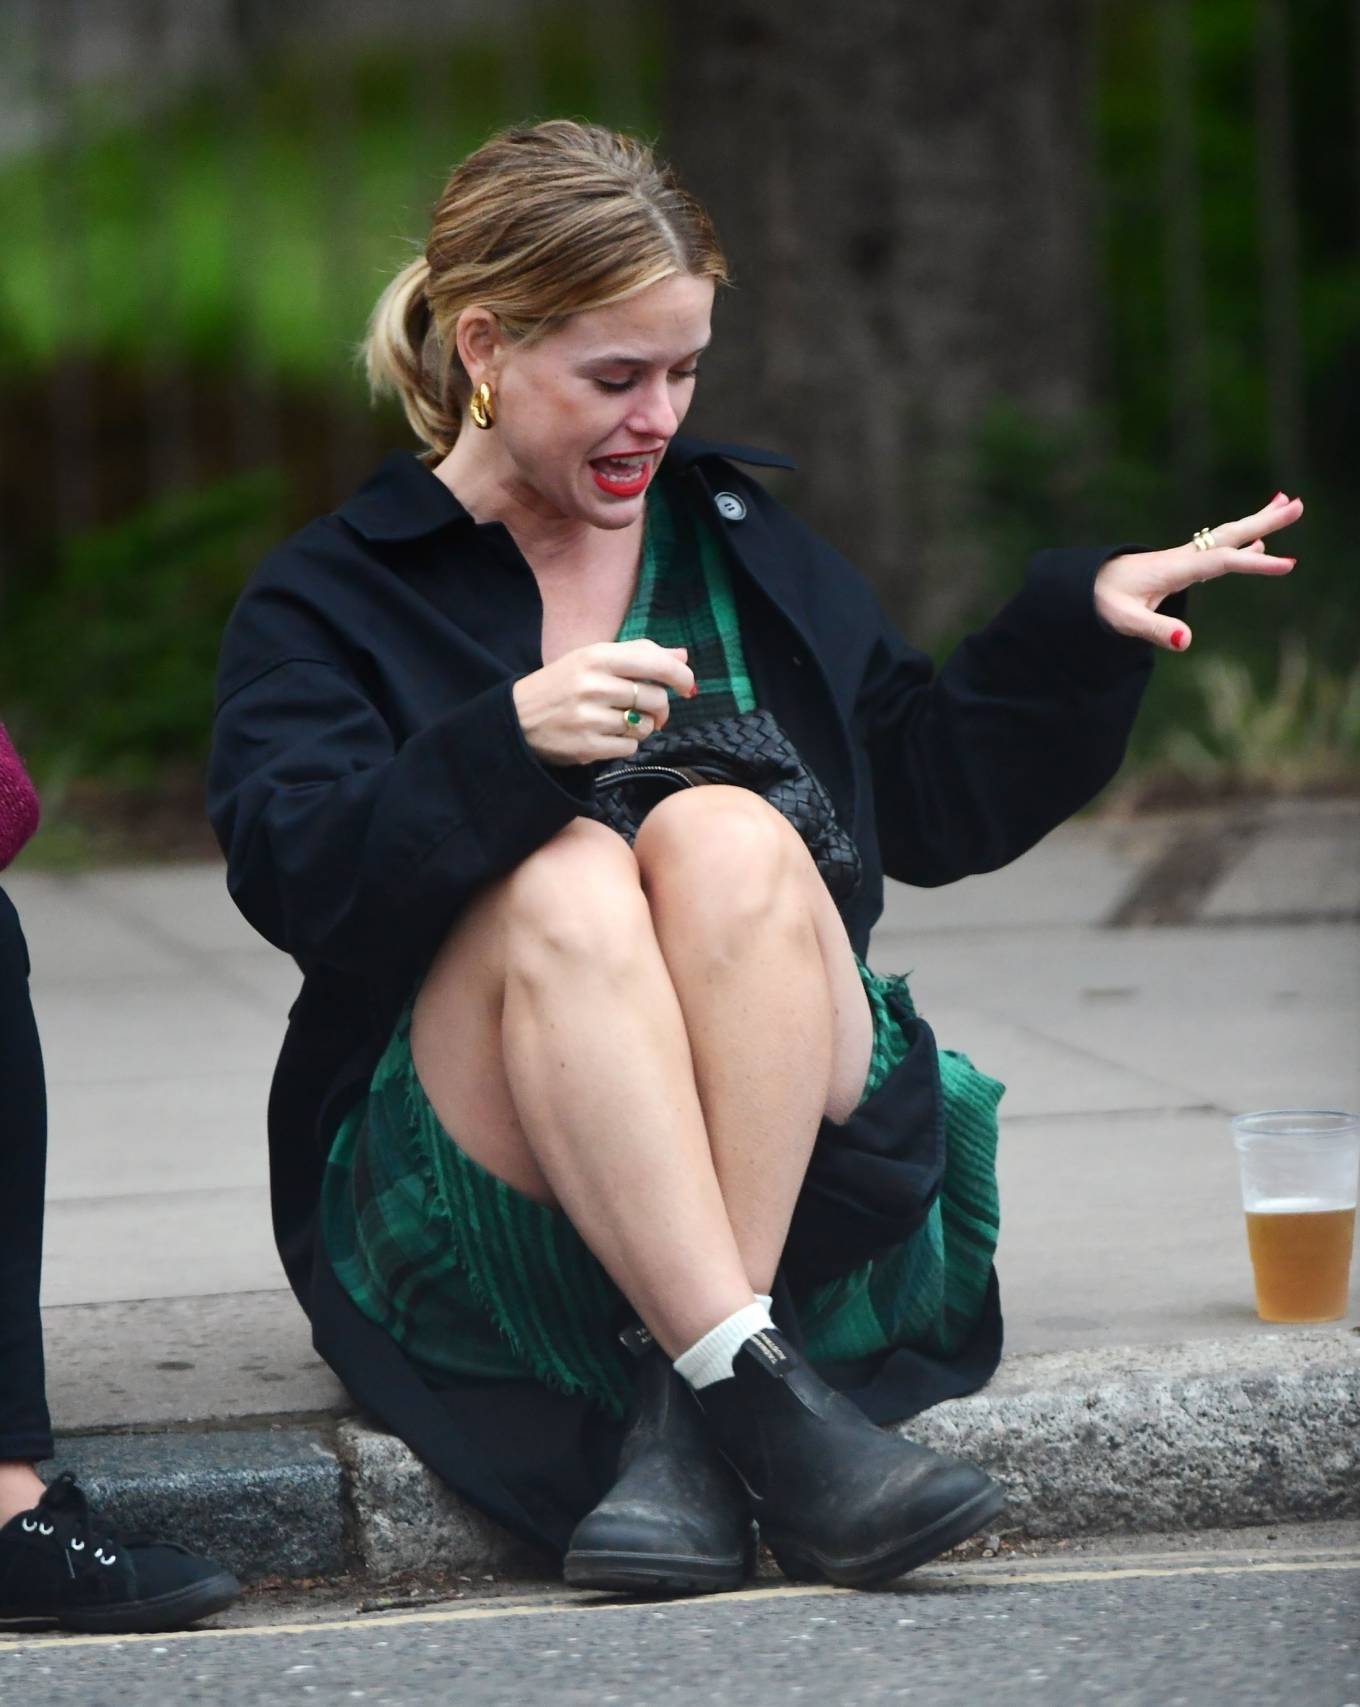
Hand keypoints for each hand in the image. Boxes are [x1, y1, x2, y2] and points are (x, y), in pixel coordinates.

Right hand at [513, 639, 695, 765]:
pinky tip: (608, 735)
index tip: (687, 686)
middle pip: (655, 698)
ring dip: (642, 727)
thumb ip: (638, 654)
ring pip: (645, 726)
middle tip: (650, 709)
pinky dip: (627, 744)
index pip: (653, 662)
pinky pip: (630, 747)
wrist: (517, 719)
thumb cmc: (561, 685)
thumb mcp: (592, 658)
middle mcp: (593, 684)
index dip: (680, 676)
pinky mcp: (587, 746)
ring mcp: (589, 718)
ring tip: (621, 721)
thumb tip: (682, 656)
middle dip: (661, 707)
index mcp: (596, 656)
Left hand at [1093, 491, 1302, 651]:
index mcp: (1173, 568)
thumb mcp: (1123, 621)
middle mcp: (1180, 558)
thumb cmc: (1097, 603)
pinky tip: (1257, 542)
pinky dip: (1242, 541)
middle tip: (1299, 504)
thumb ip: (1155, 630)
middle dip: (1265, 520)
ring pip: (1225, 537)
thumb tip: (1187, 641)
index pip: (1221, 562)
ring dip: (1258, 523)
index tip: (1288, 564)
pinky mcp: (1177, 566)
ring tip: (1288, 505)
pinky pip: (1217, 550)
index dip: (1254, 562)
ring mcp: (1180, 559)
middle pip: (1229, 535)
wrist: (1076, 586)